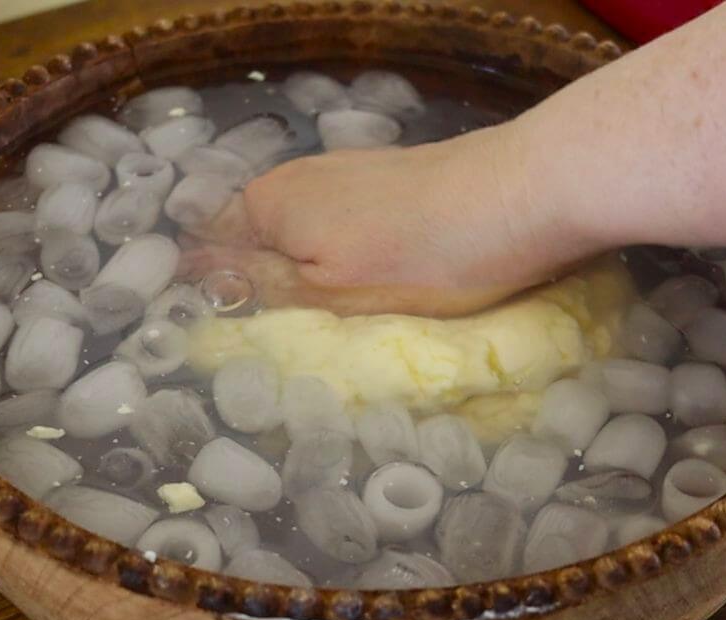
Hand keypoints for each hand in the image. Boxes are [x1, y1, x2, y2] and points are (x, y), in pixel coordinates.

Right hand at [179, 123, 599, 316]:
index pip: (211, 252)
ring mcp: (347, 172)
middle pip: (262, 244)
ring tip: (347, 318)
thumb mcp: (329, 292)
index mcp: (269, 203)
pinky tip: (386, 279)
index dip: (222, 297)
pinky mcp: (391, 178)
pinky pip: (348, 225)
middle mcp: (298, 177)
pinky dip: (356, 255)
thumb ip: (259, 284)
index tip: (244, 342)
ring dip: (318, 275)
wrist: (526, 194)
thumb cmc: (426, 257)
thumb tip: (199, 280)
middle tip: (301, 340)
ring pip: (309, 236)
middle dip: (273, 288)